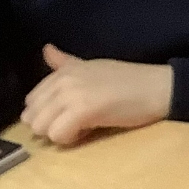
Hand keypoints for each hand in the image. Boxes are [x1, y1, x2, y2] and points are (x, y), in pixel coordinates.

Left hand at [21, 44, 171, 145]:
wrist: (157, 88)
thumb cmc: (129, 80)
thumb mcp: (92, 66)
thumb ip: (65, 62)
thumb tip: (46, 49)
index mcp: (63, 71)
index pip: (32, 99)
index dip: (47, 113)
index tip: (68, 114)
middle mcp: (63, 81)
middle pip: (32, 116)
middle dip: (49, 126)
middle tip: (74, 124)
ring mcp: (71, 95)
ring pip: (41, 128)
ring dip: (59, 134)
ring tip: (81, 127)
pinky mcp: (83, 112)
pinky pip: (58, 135)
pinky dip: (70, 139)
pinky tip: (88, 131)